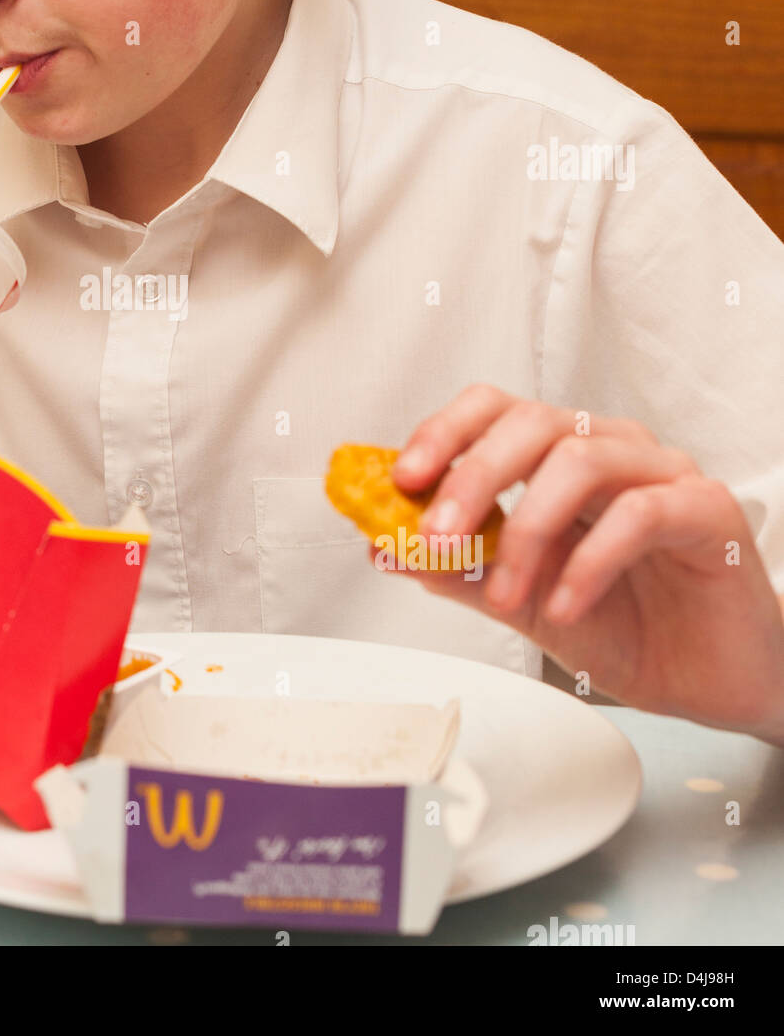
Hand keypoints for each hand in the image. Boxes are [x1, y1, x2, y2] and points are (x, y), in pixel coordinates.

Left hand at [380, 384, 783, 743]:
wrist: (709, 681)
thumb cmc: (625, 623)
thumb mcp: (519, 600)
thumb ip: (458, 570)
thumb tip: (383, 546)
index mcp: (560, 455)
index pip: (495, 410)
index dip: (444, 433)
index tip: (401, 479)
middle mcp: (611, 449)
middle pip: (532, 422)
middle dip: (472, 477)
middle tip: (435, 537)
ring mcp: (663, 474)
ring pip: (580, 461)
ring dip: (525, 531)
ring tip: (505, 595)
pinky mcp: (708, 511)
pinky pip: (640, 514)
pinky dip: (587, 562)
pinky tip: (564, 606)